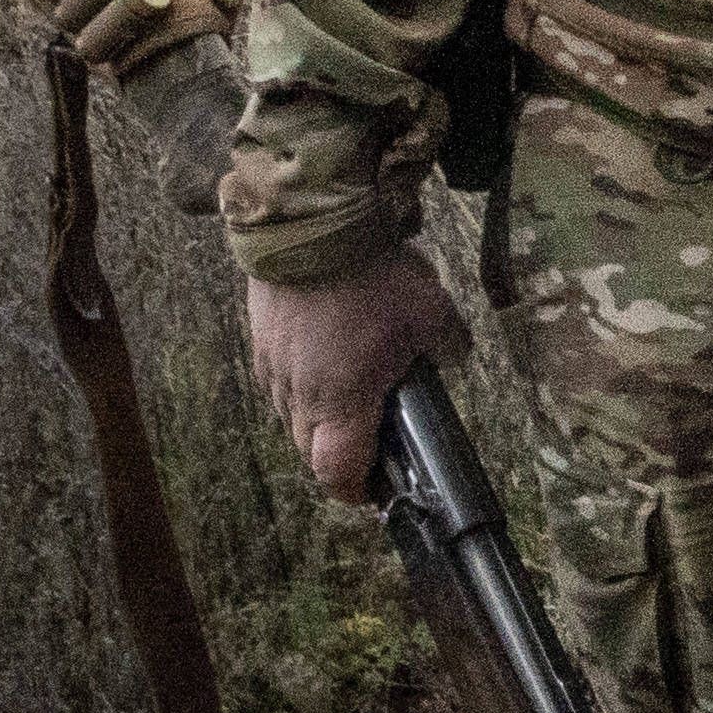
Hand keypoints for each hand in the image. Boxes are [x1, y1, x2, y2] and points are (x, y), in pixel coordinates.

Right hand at [246, 251, 460, 498]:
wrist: (309, 222)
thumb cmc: (371, 273)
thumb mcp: (432, 312)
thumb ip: (448, 347)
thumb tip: (453, 359)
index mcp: (341, 399)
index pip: (336, 471)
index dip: (355, 490)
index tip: (374, 490)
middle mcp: (298, 391)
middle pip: (309, 450)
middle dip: (338, 457)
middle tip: (370, 445)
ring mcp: (273, 365)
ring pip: (290, 415)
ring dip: (317, 420)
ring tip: (350, 397)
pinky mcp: (260, 337)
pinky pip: (278, 379)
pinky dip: (300, 384)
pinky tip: (325, 359)